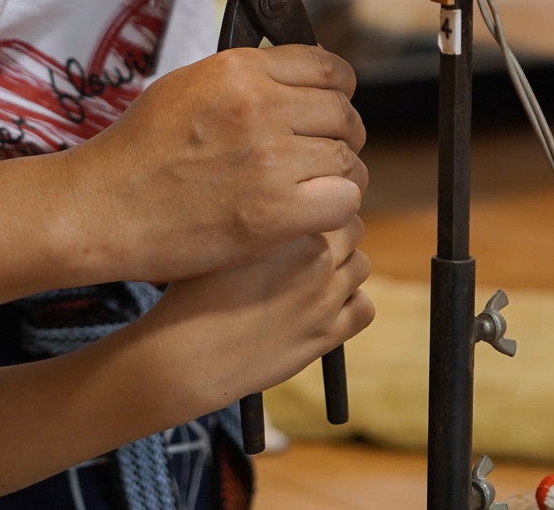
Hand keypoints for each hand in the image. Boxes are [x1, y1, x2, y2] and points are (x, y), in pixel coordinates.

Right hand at [57, 45, 367, 282]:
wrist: (103, 207)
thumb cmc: (138, 151)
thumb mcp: (188, 86)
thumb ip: (244, 78)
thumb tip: (293, 80)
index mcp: (240, 69)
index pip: (327, 67)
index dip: (338, 90)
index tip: (330, 107)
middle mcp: (261, 106)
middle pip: (342, 113)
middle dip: (340, 135)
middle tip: (323, 154)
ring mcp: (271, 159)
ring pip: (347, 159)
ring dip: (337, 175)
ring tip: (312, 188)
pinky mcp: (276, 212)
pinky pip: (343, 201)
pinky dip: (335, 208)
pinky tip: (311, 213)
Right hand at [142, 217, 373, 411]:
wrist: (188, 355)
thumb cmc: (194, 291)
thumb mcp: (223, 236)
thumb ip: (265, 216)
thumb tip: (287, 205)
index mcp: (290, 225)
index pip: (333, 199)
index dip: (319, 208)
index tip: (304, 219)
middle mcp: (314, 256)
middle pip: (353, 228)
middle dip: (336, 235)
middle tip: (307, 250)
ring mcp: (325, 297)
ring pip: (361, 266)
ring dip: (343, 268)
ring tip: (311, 279)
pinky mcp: (328, 334)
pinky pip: (365, 308)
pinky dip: (353, 304)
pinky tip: (325, 306)